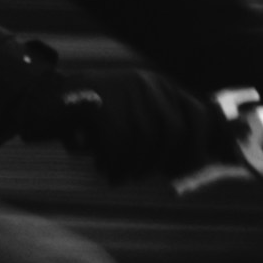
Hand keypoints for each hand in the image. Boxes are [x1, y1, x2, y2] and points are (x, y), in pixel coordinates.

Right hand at [59, 67, 227, 184]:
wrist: (48, 99)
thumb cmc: (95, 117)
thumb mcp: (132, 113)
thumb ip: (160, 132)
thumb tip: (189, 165)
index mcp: (159, 86)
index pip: (198, 113)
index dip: (209, 142)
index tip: (214, 165)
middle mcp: (147, 85)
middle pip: (173, 132)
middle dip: (167, 161)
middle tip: (157, 176)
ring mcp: (125, 94)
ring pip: (145, 143)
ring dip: (135, 167)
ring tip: (120, 174)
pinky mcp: (105, 108)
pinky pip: (120, 148)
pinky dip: (114, 166)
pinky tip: (105, 169)